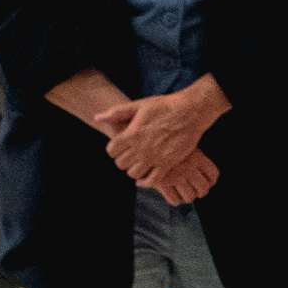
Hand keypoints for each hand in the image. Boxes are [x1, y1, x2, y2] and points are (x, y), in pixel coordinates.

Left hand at [101, 82, 225, 187]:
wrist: (190, 112)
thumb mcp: (139, 105)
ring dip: (134, 170)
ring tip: (138, 163)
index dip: (114, 149)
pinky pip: (152, 181)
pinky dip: (145, 182)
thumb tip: (97, 117)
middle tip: (130, 154)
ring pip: (133, 174)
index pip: (111, 151)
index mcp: (132, 134)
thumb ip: (117, 112)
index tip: (120, 146)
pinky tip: (144, 177)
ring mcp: (154, 158)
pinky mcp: (167, 164)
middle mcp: (141, 148)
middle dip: (123, 160)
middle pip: (121, 164)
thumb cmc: (164, 106)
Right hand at [147, 149, 219, 207]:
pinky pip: (174, 200)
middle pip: (203, 188)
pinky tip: (171, 194)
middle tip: (195, 192)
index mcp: (197, 157)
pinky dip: (174, 200)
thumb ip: (194, 157)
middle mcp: (189, 168)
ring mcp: (176, 176)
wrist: (144, 142)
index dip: (211, 182)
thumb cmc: (165, 142)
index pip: (213, 174)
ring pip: (189, 197)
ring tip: (181, 194)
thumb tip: (203, 174)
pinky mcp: (163, 183)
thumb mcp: (183, 145)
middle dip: (200, 193)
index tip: (207, 183)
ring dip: (186, 197)